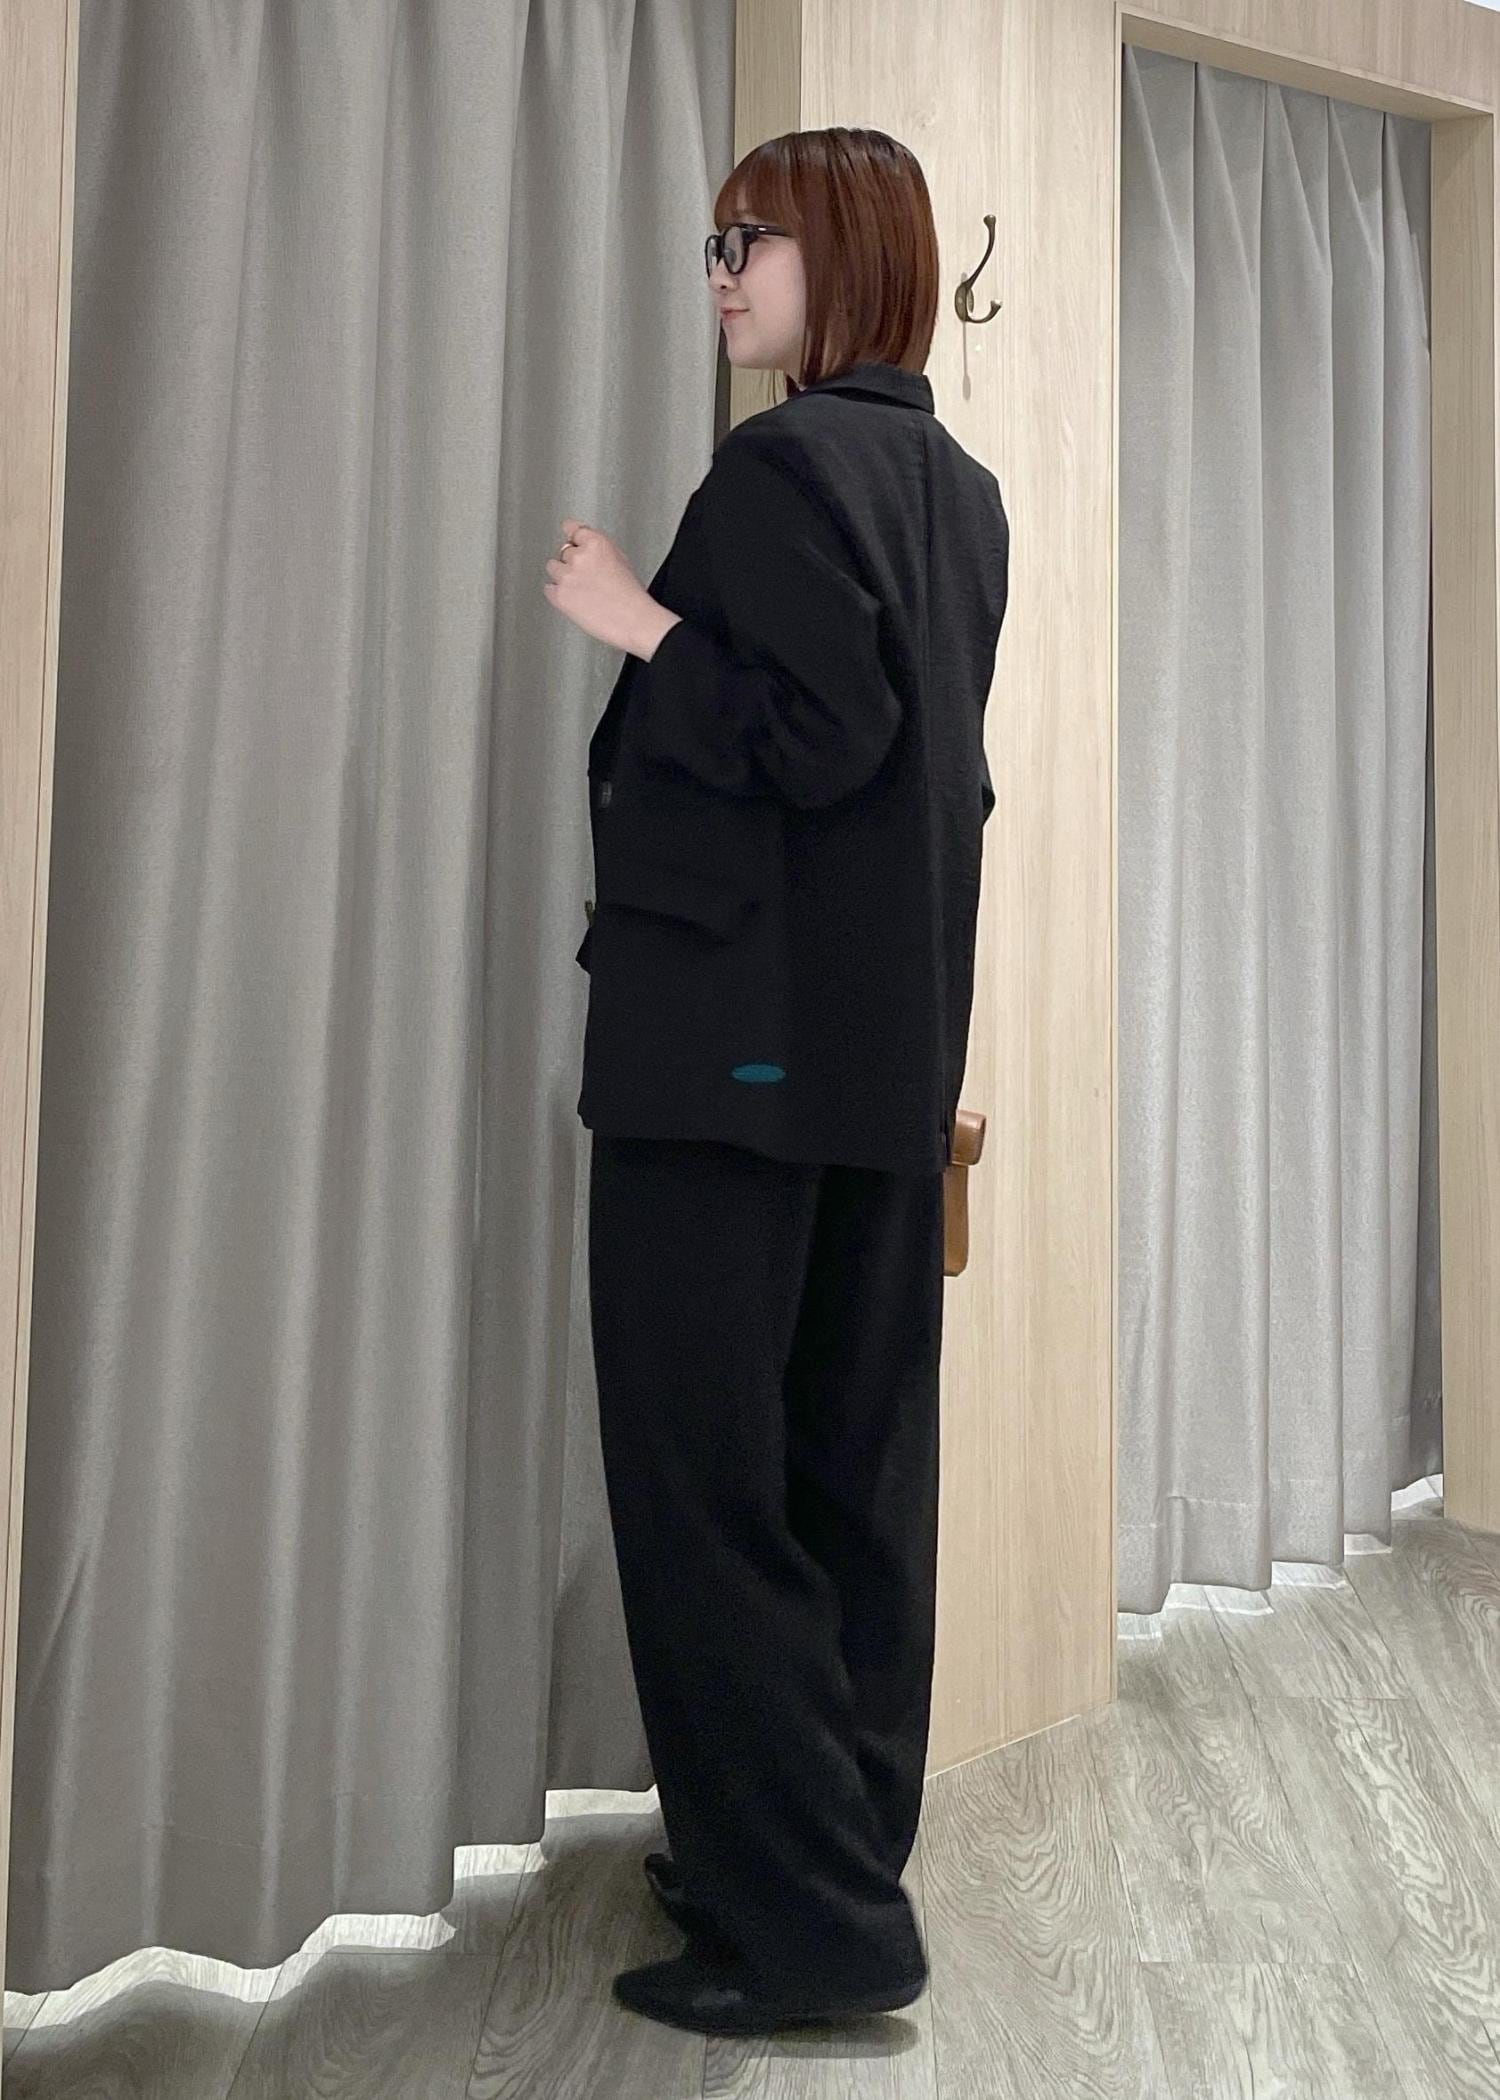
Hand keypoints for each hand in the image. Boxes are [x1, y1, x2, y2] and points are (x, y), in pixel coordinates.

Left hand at [543, 518, 679, 658]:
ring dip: (562, 577)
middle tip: (586, 578)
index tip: (570, 538)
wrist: (633, 621)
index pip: (572, 528)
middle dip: (572, 562)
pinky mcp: (559, 596)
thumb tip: (584, 547)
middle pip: (562, 551)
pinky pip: (548, 589)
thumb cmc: (631, 596)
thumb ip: (599, 549)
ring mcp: (567, 576)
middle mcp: (579, 557)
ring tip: (581, 590)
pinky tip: (574, 599)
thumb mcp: (621, 560)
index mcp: (596, 544)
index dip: (572, 536)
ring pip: (552, 568)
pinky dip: (557, 594)